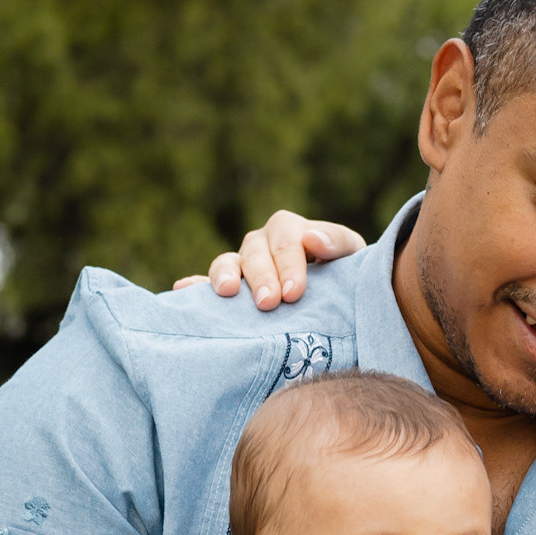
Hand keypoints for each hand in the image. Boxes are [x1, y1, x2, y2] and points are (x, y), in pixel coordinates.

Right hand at [172, 209, 366, 309]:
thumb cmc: (346, 276)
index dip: (288, 263)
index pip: (286, 238)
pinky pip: (206, 285)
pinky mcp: (229, 290)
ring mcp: (242, 266)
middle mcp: (262, 244)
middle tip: (268, 303)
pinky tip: (183, 291)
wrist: (339, 301)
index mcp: (291, 231)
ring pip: (227, 263)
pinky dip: (196, 287)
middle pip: (255, 251)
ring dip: (226, 275)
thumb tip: (314, 239)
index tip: (294, 293)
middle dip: (261, 276)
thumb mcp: (352, 257)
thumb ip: (338, 243)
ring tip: (229, 292)